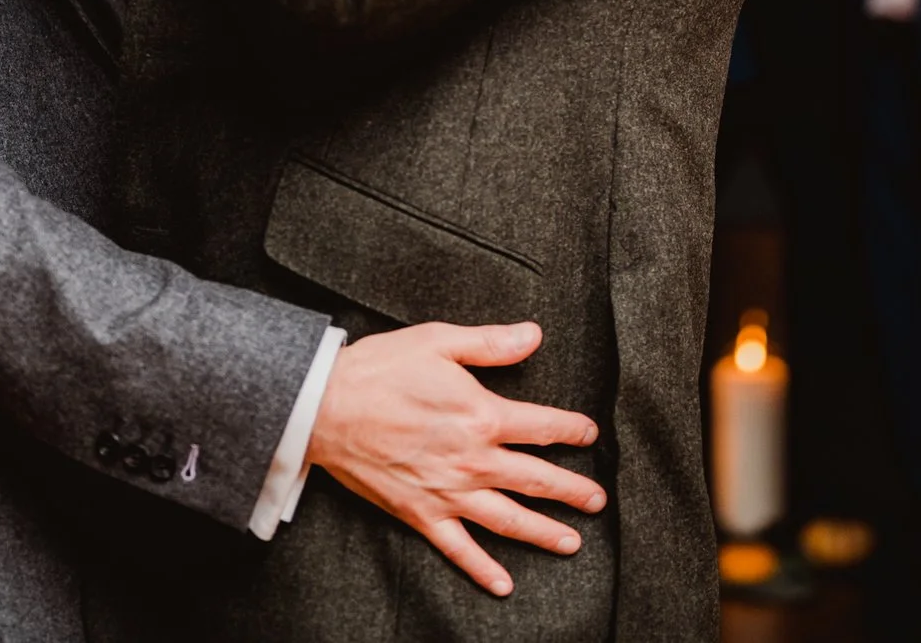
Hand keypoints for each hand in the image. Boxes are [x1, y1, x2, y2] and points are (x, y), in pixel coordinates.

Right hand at [305, 321, 603, 596]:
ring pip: (508, 519)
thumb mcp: (438, 341)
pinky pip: (458, 547)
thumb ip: (490, 343)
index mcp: (482, 416)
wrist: (323, 408)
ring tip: (571, 543)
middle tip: (598, 501)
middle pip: (536, 480)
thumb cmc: (379, 370)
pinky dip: (481, 569)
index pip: (543, 428)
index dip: (573, 431)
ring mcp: (447, 492)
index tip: (590, 435)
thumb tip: (534, 335)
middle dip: (572, 491)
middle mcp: (472, 460)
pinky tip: (503, 584)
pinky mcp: (420, 513)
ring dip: (544, 533)